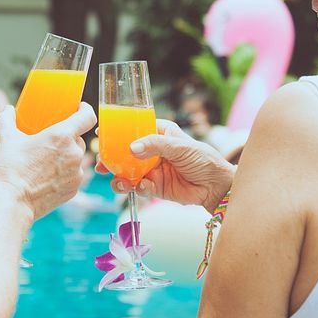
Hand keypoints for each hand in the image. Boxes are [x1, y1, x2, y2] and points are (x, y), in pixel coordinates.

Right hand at [0, 103, 96, 220]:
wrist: (11, 203)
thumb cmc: (9, 169)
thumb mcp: (6, 139)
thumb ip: (6, 120)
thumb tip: (7, 109)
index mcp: (61, 136)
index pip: (87, 117)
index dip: (85, 110)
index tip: (79, 108)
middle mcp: (74, 153)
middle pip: (78, 138)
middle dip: (66, 137)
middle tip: (49, 140)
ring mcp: (76, 174)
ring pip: (76, 158)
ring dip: (65, 156)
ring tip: (45, 161)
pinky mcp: (74, 190)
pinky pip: (73, 175)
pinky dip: (63, 173)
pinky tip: (46, 176)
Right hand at [96, 119, 235, 212]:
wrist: (216, 186)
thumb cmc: (203, 159)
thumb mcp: (180, 146)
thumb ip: (155, 145)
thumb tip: (132, 148)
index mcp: (159, 134)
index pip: (134, 129)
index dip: (117, 132)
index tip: (101, 134)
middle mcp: (152, 151)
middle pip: (125, 153)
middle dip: (112, 159)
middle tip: (102, 164)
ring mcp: (152, 170)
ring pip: (127, 173)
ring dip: (120, 178)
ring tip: (120, 182)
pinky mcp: (155, 187)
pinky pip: (138, 187)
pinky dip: (137, 188)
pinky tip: (143, 186)